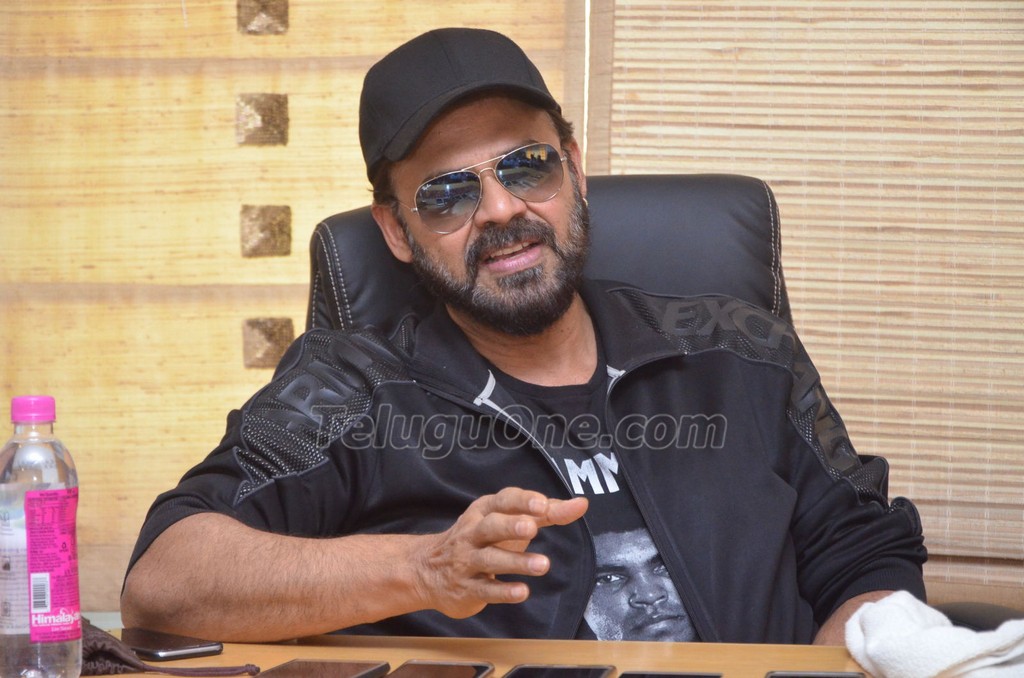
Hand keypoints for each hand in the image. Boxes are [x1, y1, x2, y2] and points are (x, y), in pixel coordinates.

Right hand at [413, 487, 587, 619]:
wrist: (428, 570)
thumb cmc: (481, 539)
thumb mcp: (509, 521)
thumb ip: (546, 513)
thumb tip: (581, 504)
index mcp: (484, 511)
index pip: (503, 500)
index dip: (522, 501)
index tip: (542, 505)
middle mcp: (473, 533)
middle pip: (490, 526)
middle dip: (510, 525)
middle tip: (532, 528)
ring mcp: (467, 561)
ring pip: (490, 559)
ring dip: (516, 561)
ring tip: (542, 565)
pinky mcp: (467, 588)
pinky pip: (485, 589)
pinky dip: (503, 591)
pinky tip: (522, 592)